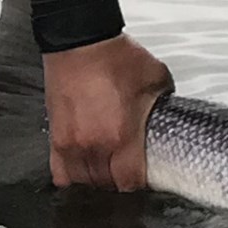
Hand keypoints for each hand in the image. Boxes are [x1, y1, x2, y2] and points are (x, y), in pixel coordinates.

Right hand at [45, 34, 172, 189]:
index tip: (144, 175)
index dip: (139, 182)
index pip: (129, 182)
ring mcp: (71, 144)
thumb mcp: (157, 79)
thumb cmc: (116, 57)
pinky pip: (59, 172)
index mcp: (122, 136)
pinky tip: (82, 167)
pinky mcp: (55, 136)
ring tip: (106, 168)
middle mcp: (95, 146)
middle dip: (118, 180)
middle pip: (106, 185)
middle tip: (126, 169)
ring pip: (83, 182)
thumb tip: (171, 115)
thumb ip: (164, 103)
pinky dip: (71, 175)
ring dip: (95, 179)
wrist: (81, 42)